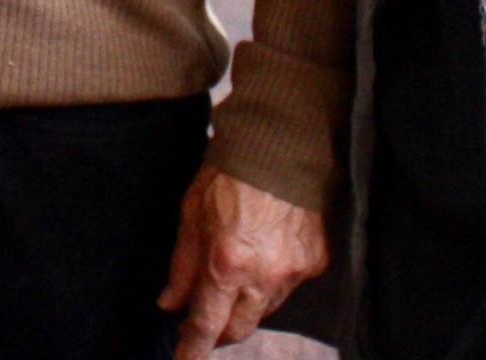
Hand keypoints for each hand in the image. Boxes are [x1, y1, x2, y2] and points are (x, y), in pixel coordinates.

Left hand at [160, 169, 327, 354]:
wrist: (280, 146)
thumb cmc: (228, 173)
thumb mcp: (190, 215)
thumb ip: (182, 266)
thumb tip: (171, 304)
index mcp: (227, 262)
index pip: (207, 323)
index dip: (193, 348)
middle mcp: (264, 274)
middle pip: (240, 328)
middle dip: (219, 331)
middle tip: (203, 320)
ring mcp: (294, 271)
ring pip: (265, 310)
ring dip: (245, 305)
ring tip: (233, 276)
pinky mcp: (315, 262)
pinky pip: (288, 287)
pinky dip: (270, 281)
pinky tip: (262, 256)